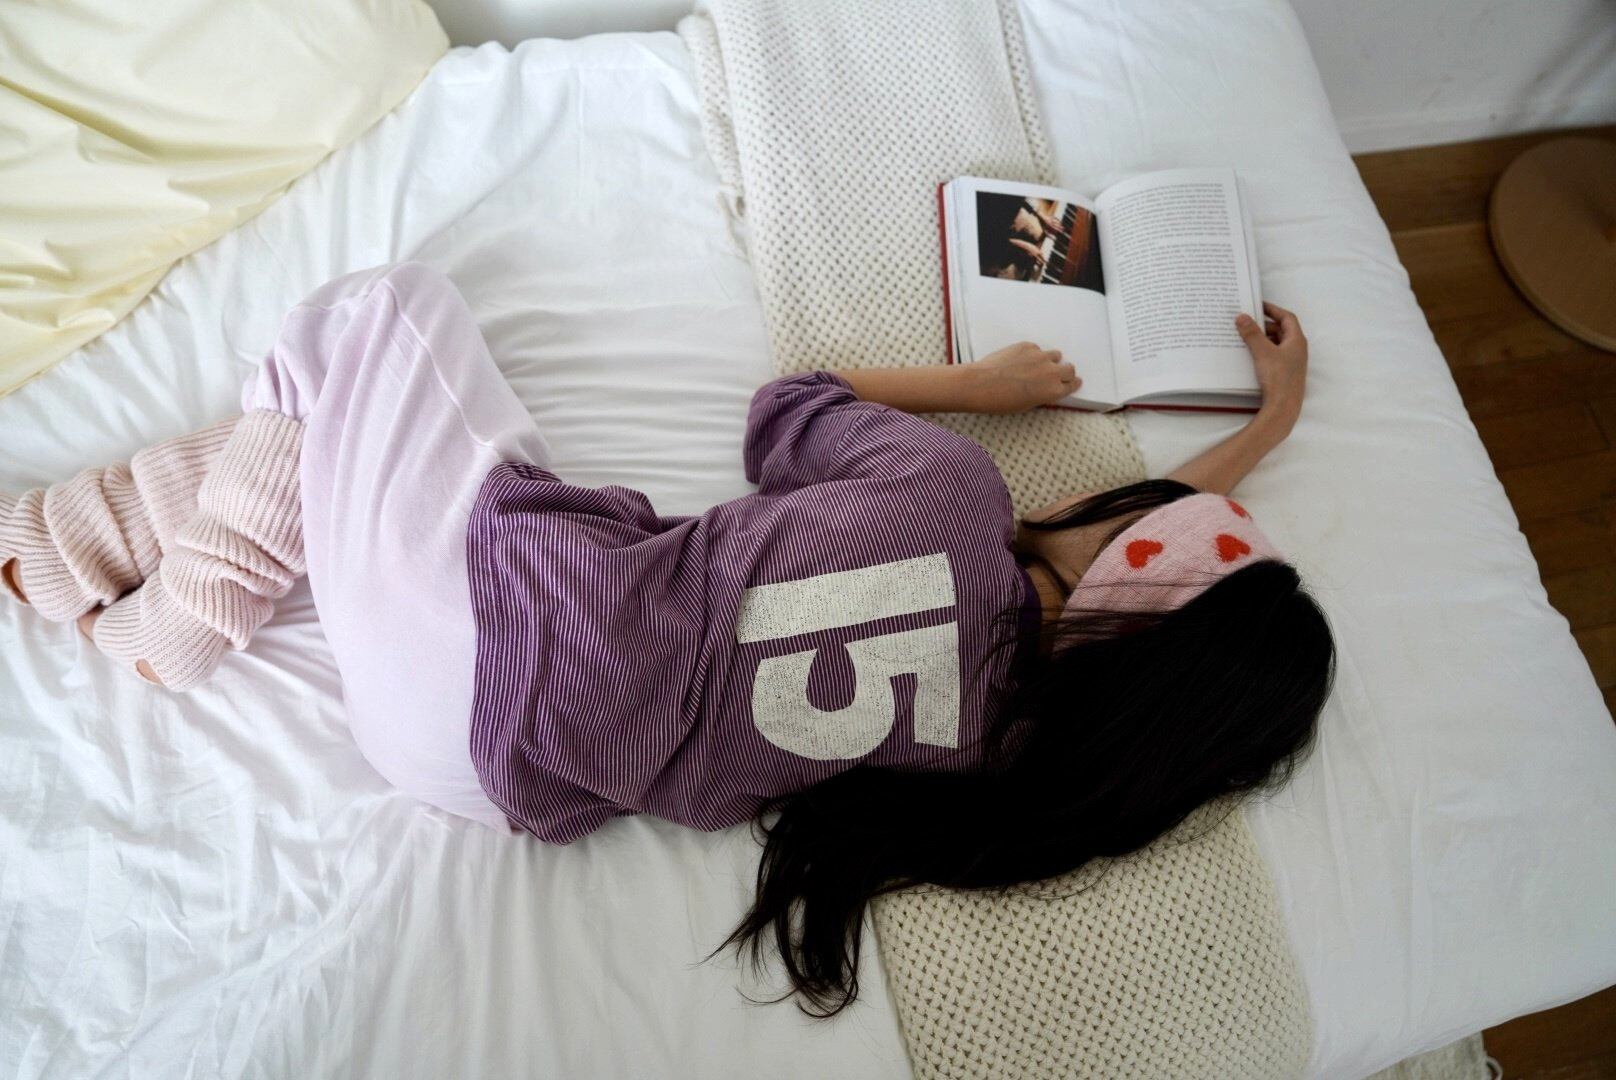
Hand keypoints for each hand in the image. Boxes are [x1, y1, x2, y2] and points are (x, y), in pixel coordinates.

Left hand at [967, 341, 1080, 412]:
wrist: (982, 385)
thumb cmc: (1001, 401)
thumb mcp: (1027, 405)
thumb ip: (1042, 395)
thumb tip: (1044, 389)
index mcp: (1054, 391)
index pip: (1073, 384)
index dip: (1072, 383)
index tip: (1072, 382)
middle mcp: (1052, 372)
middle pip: (1069, 368)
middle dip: (1065, 371)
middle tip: (1057, 373)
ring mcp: (1040, 357)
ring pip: (1055, 355)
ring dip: (1051, 360)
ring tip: (1038, 365)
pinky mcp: (1027, 346)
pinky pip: (1037, 349)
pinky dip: (1032, 354)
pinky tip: (1019, 360)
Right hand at [1236, 302, 1306, 426]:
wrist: (1283, 407)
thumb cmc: (1278, 377)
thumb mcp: (1262, 352)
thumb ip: (1252, 333)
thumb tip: (1242, 317)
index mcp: (1296, 340)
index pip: (1287, 318)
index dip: (1273, 310)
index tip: (1259, 305)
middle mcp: (1297, 349)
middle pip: (1282, 330)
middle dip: (1265, 324)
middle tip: (1248, 321)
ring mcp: (1292, 362)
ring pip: (1277, 343)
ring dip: (1264, 338)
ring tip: (1247, 336)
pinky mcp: (1285, 373)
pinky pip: (1274, 355)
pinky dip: (1264, 350)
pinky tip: (1251, 354)